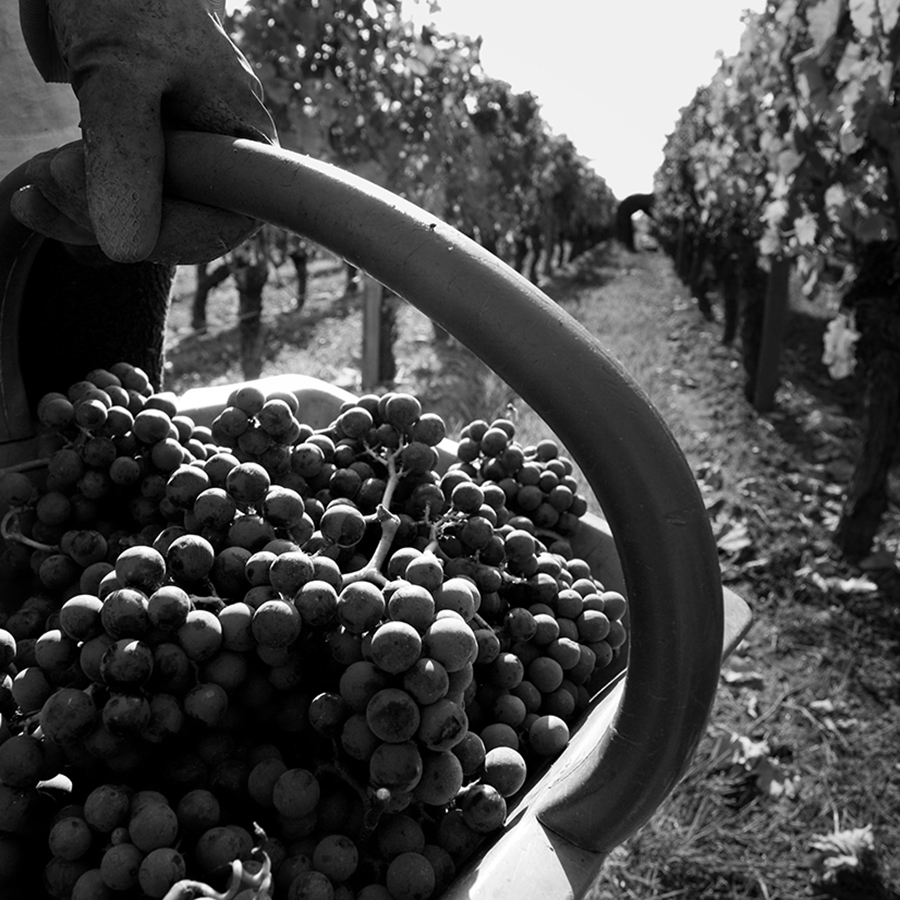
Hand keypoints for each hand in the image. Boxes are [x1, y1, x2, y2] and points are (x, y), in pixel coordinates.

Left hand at [11, 0, 277, 263]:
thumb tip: (128, 250)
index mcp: (246, 147)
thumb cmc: (127, 3)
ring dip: (81, 213)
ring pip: (143, 224)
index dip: (161, 232)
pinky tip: (41, 188)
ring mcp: (188, 164)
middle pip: (177, 232)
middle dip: (104, 216)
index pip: (217, 227)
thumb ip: (126, 159)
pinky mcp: (151, 161)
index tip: (91, 194)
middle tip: (46, 174)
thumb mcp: (120, 77)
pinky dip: (79, 203)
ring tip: (38, 178)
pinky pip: (122, 204)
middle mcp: (226, 164)